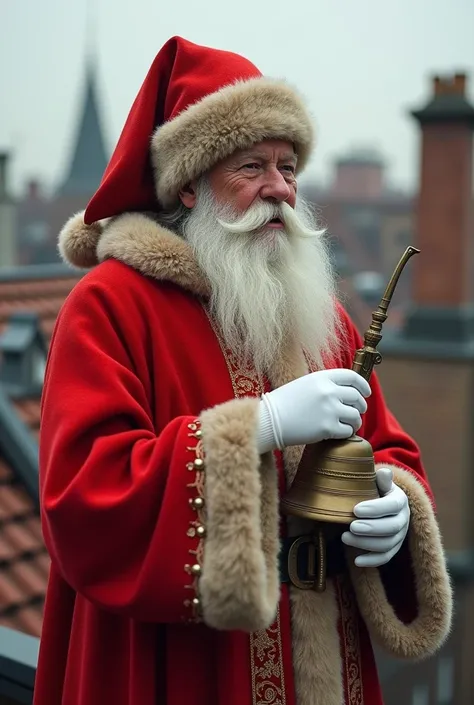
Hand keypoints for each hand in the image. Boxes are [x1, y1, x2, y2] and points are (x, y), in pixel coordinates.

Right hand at [256, 368, 370, 452]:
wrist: (270, 420)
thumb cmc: (286, 403)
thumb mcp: (306, 384)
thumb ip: (326, 384)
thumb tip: (349, 391)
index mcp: (323, 377)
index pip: (352, 377)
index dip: (363, 386)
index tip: (365, 393)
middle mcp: (328, 391)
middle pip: (357, 397)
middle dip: (360, 406)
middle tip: (356, 412)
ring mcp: (329, 409)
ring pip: (355, 416)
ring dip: (355, 421)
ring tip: (348, 424)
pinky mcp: (327, 428)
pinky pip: (348, 431)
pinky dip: (346, 433)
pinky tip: (338, 432)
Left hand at [342, 467, 409, 567]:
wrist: (380, 503)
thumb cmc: (375, 491)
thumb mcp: (377, 482)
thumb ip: (380, 479)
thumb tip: (384, 472)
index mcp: (400, 500)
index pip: (392, 506)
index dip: (375, 509)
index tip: (355, 509)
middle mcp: (404, 519)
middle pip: (392, 527)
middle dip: (371, 529)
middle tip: (351, 526)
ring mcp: (400, 536)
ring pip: (387, 544)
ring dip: (366, 544)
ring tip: (345, 538)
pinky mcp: (393, 548)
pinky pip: (385, 558)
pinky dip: (371, 561)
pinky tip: (356, 560)